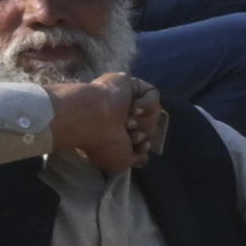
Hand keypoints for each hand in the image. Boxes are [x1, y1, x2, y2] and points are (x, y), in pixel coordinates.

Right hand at [46, 72, 163, 171]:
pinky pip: (153, 94)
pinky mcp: (129, 83)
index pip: (145, 140)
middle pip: (152, 127)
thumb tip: (144, 152)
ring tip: (126, 121)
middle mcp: (121, 116)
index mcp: (116, 133)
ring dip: (143, 121)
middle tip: (127, 131)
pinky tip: (132, 108)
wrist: (91, 120)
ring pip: (155, 113)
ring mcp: (125, 100)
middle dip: (144, 133)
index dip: (144, 144)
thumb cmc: (101, 143)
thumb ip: (136, 158)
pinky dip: (147, 105)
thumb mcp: (119, 162)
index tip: (133, 145)